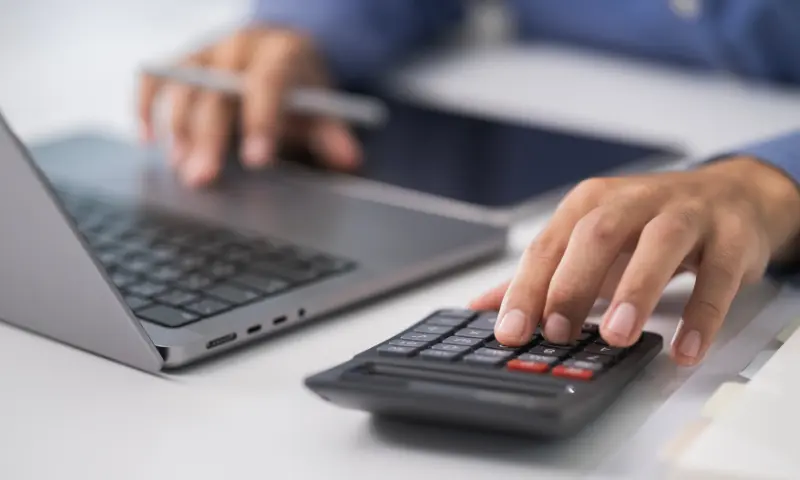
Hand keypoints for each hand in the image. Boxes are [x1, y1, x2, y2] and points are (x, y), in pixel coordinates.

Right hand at [138, 27, 360, 186]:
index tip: (256, 160)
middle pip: (217, 92)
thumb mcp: (324, 107)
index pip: (268, 83)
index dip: (261, 122)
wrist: (283, 50)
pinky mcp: (183, 61)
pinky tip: (148, 139)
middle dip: (208, 139)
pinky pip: (155, 77)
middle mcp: (240, 47)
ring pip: (182, 87)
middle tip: (201, 178)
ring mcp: (208, 51)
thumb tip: (348, 160)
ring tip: (181, 168)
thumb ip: (333, 134)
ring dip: (177, 131)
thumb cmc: (302, 86)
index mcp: (281, 53)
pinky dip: (146, 106)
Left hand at [471, 157, 799, 365]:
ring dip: (636, 290)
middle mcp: (635, 200)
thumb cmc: (648, 224)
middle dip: (573, 284)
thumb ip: (542, 275)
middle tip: (558, 333)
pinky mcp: (730, 237)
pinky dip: (703, 315)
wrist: (732, 196)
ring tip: (617, 335)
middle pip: (598, 235)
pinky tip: (684, 349)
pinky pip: (718, 276)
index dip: (527, 288)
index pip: (550, 244)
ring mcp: (686, 214)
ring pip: (659, 245)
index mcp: (591, 203)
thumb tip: (482, 306)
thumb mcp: (591, 242)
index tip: (510, 331)